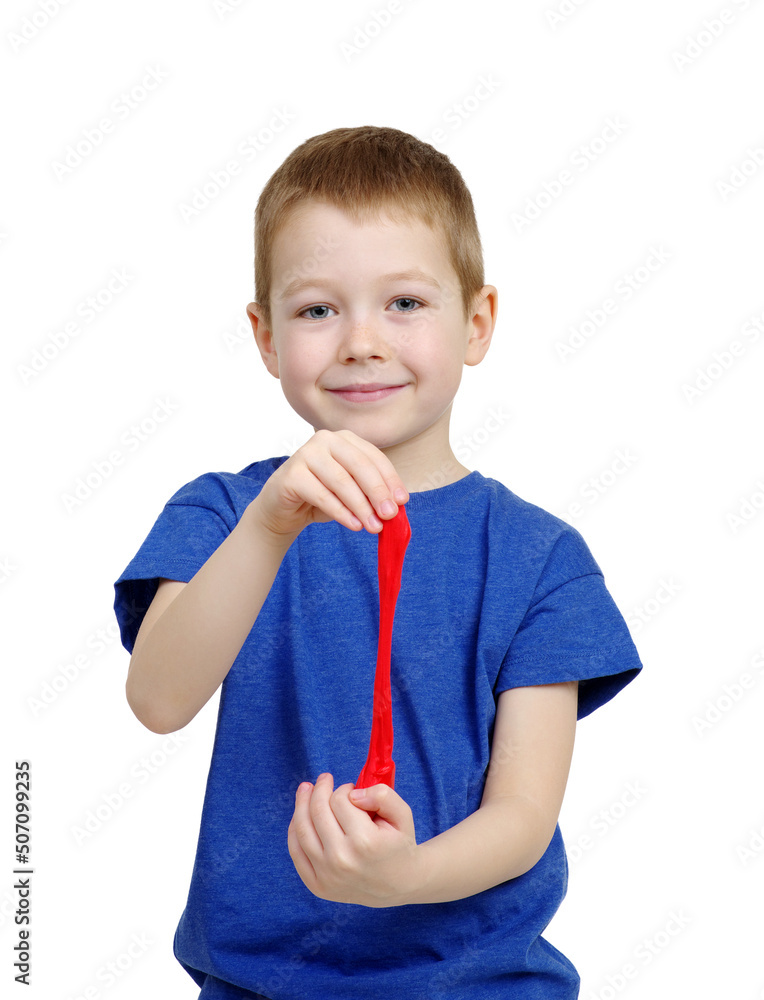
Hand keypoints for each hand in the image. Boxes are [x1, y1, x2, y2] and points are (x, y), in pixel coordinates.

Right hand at [249, 429, 408, 539]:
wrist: (282, 510)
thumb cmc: (322, 497)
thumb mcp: (352, 493)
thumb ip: (371, 494)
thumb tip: (396, 506)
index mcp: (345, 439)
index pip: (374, 457)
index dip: (390, 480)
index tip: (402, 502)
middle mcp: (325, 439)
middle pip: (360, 466)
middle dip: (378, 492)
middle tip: (390, 515)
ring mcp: (306, 453)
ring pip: (342, 481)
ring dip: (361, 506)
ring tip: (374, 527)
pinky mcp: (292, 474)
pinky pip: (322, 494)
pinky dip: (341, 512)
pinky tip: (354, 525)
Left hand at [287, 773, 422, 907]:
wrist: (399, 885)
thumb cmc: (399, 845)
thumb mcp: (402, 814)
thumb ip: (382, 795)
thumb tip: (353, 794)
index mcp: (365, 842)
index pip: (340, 801)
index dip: (344, 789)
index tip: (352, 789)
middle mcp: (342, 860)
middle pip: (318, 812)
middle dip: (320, 789)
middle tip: (325, 778)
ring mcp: (327, 875)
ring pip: (302, 829)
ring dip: (302, 804)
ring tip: (306, 789)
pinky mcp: (317, 886)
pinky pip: (296, 852)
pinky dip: (295, 829)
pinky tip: (300, 814)